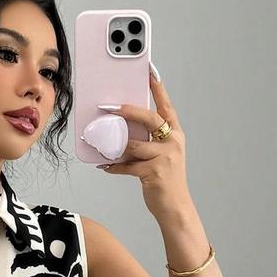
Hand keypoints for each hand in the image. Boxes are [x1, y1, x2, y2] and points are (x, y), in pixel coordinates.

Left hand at [95, 65, 191, 221]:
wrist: (176, 207)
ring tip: (100, 144)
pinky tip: (104, 165)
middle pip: (149, 118)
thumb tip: (124, 130)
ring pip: (133, 144)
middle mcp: (172, 141)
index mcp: (175, 134)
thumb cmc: (166, 180)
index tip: (149, 70)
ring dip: (114, 145)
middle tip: (111, 107)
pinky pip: (127, 166)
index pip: (165, 106)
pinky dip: (114, 166)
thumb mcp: (163, 155)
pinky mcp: (153, 172)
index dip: (157, 88)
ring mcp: (164, 156)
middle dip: (128, 111)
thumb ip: (149, 141)